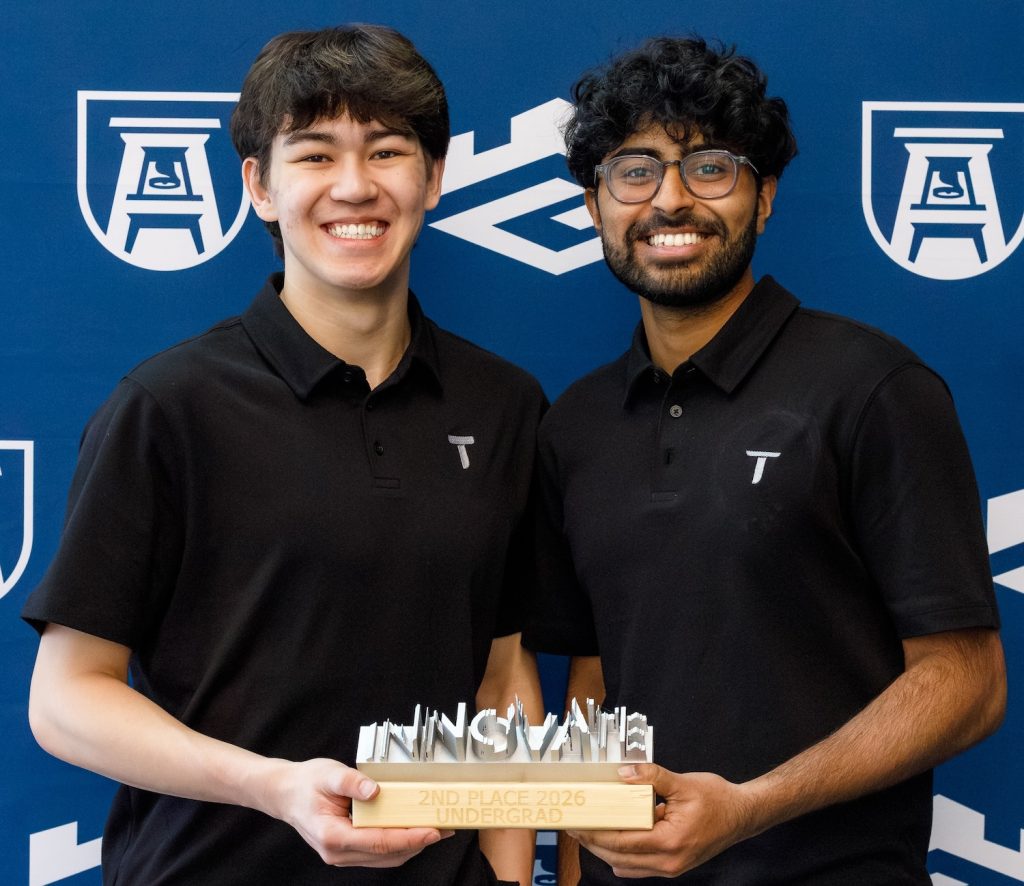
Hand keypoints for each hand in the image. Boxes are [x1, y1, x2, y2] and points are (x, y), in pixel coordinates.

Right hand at [266, 758, 452, 867]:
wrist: (286, 794)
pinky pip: (378, 854)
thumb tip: (375, 790)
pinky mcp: (348, 851)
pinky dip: (399, 845)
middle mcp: (337, 853)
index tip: (432, 831)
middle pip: (386, 855)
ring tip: (436, 830)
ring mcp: (343, 856)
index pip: (378, 842)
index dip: (408, 838)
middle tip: (443, 828)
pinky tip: (413, 831)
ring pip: (384, 859)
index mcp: (332, 835)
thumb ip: (351, 781)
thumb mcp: (328, 773)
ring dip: (411, 846)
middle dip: (417, 843)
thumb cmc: (306, 783)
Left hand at [567, 764, 754, 878]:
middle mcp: (669, 861)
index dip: (594, 833)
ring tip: (588, 832)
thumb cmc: (718, 800)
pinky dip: (622, 855)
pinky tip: (612, 840)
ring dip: (606, 850)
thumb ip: (651, 777)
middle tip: (574, 827)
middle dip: (593, 843)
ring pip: (627, 865)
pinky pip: (640, 866)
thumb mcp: (683, 783)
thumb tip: (624, 773)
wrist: (743, 815)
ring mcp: (671, 867)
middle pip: (619, 857)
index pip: (620, 842)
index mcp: (669, 842)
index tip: (577, 823)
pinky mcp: (673, 865)